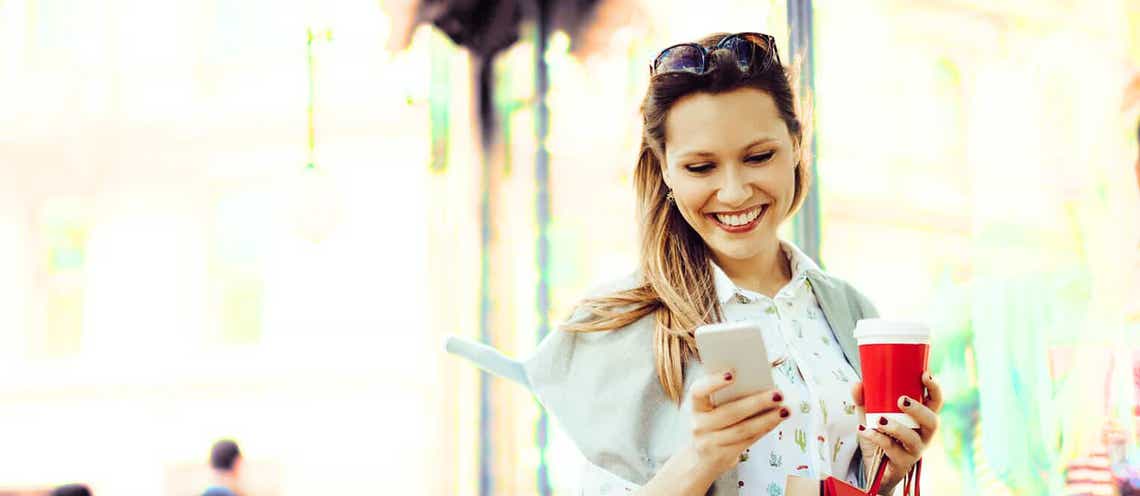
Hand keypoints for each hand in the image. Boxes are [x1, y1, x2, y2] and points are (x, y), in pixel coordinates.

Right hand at [688, 370, 789, 477]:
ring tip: (785, 409)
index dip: (713, 382)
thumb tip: (758, 381)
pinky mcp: (723, 456)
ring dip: (767, 419)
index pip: (698, 391)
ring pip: (743, 429)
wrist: (701, 459)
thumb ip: (726, 396)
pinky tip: (777, 420)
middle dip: (757, 402)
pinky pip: (748, 440)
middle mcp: (699, 425)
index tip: (732, 374)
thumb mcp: (710, 409)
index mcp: (695, 407)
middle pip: (730, 412)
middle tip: (778, 393)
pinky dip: (764, 429)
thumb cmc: (712, 424)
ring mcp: (710, 443)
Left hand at [852, 372, 942, 493]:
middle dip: (919, 410)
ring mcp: (915, 449)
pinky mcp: (902, 462)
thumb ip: (864, 399)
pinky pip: (892, 450)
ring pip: (913, 439)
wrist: (875, 467)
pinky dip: (877, 438)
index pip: (935, 402)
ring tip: (881, 420)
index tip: (925, 374)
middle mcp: (923, 433)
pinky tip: (865, 430)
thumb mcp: (870, 414)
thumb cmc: (880, 435)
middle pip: (932, 421)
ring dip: (898, 428)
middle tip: (902, 400)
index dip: (934, 388)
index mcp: (921, 417)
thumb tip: (858, 384)